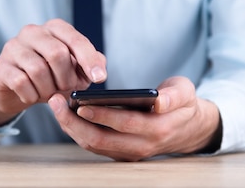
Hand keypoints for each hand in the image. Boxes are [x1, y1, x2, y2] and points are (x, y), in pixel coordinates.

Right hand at [0, 19, 106, 126]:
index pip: (75, 40)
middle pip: (57, 54)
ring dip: (48, 89)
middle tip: (65, 89)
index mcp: (54, 28)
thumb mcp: (73, 69)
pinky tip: (32, 95)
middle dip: (66, 78)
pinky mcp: (1, 66)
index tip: (100, 78)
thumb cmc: (49, 75)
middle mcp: (33, 32)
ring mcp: (14, 47)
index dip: (89, 60)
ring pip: (38, 70)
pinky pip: (21, 82)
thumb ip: (90, 64)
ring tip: (48, 93)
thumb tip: (100, 69)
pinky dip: (32, 95)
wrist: (15, 89)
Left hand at [48, 76, 220, 160]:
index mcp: (158, 129)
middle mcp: (141, 146)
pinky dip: (77, 130)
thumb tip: (160, 101)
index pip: (125, 124)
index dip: (102, 116)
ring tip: (56, 105)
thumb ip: (175, 95)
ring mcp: (129, 153)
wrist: (188, 128)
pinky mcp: (120, 153)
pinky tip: (65, 113)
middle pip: (101, 139)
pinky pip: (94, 145)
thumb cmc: (183, 104)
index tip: (81, 105)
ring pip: (93, 145)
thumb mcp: (186, 92)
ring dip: (70, 127)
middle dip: (74, 122)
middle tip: (56, 101)